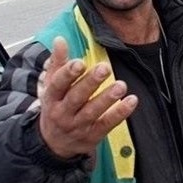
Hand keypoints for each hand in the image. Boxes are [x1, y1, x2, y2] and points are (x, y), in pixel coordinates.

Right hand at [39, 36, 138, 158]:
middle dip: (90, 83)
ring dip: (107, 98)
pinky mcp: (92, 135)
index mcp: (52, 97)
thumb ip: (58, 62)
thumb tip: (60, 39)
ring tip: (121, 85)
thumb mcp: (52, 86)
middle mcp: (63, 112)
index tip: (79, 62)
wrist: (54, 143)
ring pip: (92, 112)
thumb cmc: (56, 107)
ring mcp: (78, 125)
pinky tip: (131, 101)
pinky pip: (107, 124)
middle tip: (104, 68)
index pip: (58, 84)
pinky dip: (120, 113)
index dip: (68, 73)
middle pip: (76, 97)